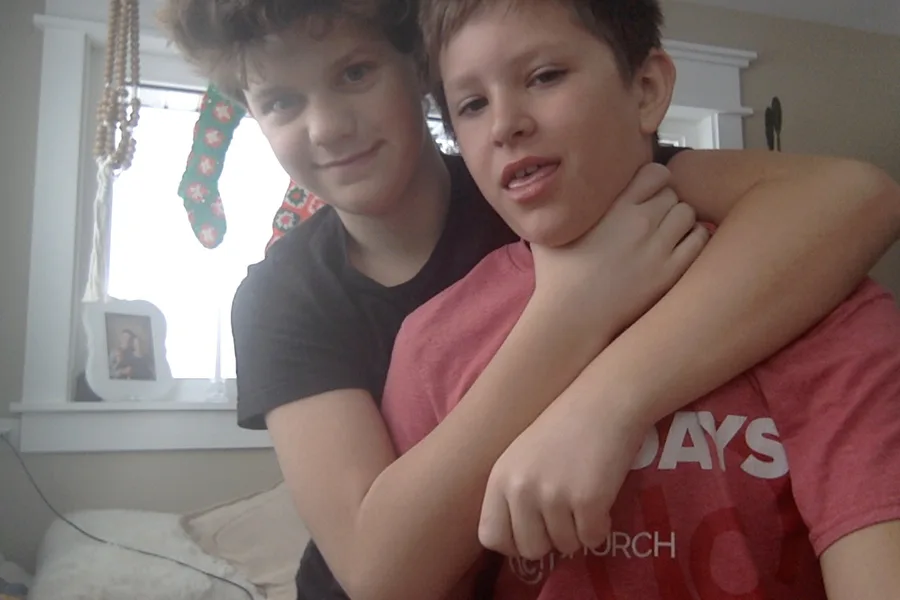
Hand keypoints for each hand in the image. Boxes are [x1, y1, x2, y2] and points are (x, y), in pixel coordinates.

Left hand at [478, 377, 646, 559]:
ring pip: (565, 546)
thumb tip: (516, 545)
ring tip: (585, 498)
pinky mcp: (586, 500)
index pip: (490, 537)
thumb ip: (513, 494)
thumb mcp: (520, 457)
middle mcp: (519, 489)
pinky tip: (602, 500)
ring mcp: (552, 495)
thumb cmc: (564, 427)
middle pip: (530, 549)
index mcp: (499, 478)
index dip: (514, 542)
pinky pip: (592, 539)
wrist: (604, 401)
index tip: (534, 531)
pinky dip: (600, 526)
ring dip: (579, 531)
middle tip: (566, 515)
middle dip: (551, 540)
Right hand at [531, 163, 708, 341]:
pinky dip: (693, 238)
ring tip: (667, 233)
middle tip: (652, 219)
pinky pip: (699, 240)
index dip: (654, 181)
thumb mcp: (551, 231)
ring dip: (679, 220)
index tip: (647, 193)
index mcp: (615, 206)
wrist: (572, 318)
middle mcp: (640, 221)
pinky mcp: (671, 272)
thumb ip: (564, 208)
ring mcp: (658, 247)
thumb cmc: (557, 278)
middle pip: (672, 194)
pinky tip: (679, 247)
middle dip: (664, 202)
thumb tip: (559, 194)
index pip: (655, 173)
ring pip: (687, 214)